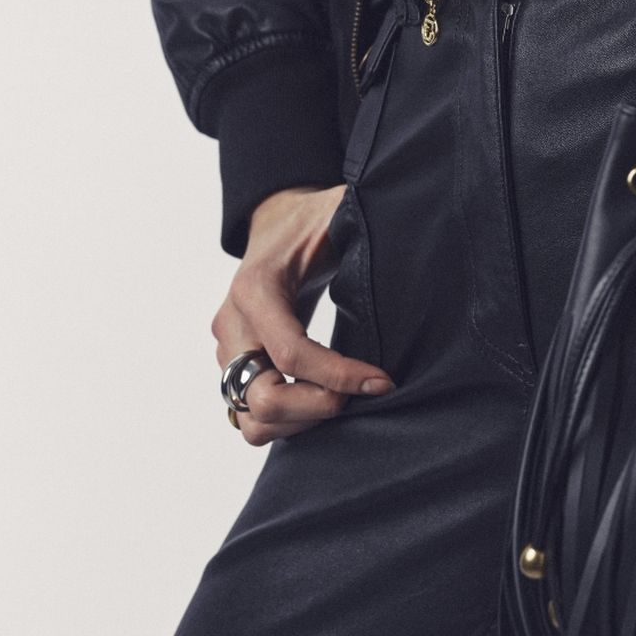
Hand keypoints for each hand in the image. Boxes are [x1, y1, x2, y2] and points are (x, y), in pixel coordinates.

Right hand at [213, 184, 394, 445]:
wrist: (276, 225)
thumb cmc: (310, 220)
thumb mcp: (336, 212)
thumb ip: (358, 227)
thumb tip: (407, 248)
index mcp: (255, 290)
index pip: (291, 353)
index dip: (338, 376)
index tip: (381, 381)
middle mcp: (232, 326)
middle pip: (263, 398)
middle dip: (317, 407)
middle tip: (360, 395)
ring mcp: (228, 351)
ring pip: (252, 419)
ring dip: (300, 422)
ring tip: (343, 401)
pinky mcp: (235, 367)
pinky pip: (253, 416)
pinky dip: (289, 421)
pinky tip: (325, 400)